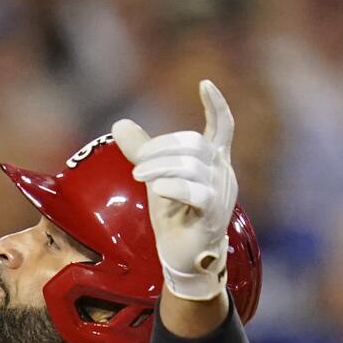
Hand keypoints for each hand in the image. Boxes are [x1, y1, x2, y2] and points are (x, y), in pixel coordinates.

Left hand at [112, 80, 239, 301]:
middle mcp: (222, 174)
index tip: (205, 84)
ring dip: (160, 166)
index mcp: (214, 161)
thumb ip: (143, 151)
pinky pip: (197, 193)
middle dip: (162, 147)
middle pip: (195, 144)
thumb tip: (120, 124)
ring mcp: (221, 195)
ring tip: (138, 174)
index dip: (216, 105)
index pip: (223, 127)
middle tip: (137, 162)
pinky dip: (173, 186)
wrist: (184, 258)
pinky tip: (157, 187)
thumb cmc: (175, 216)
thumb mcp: (157, 177)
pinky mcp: (212, 216)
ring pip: (193, 166)